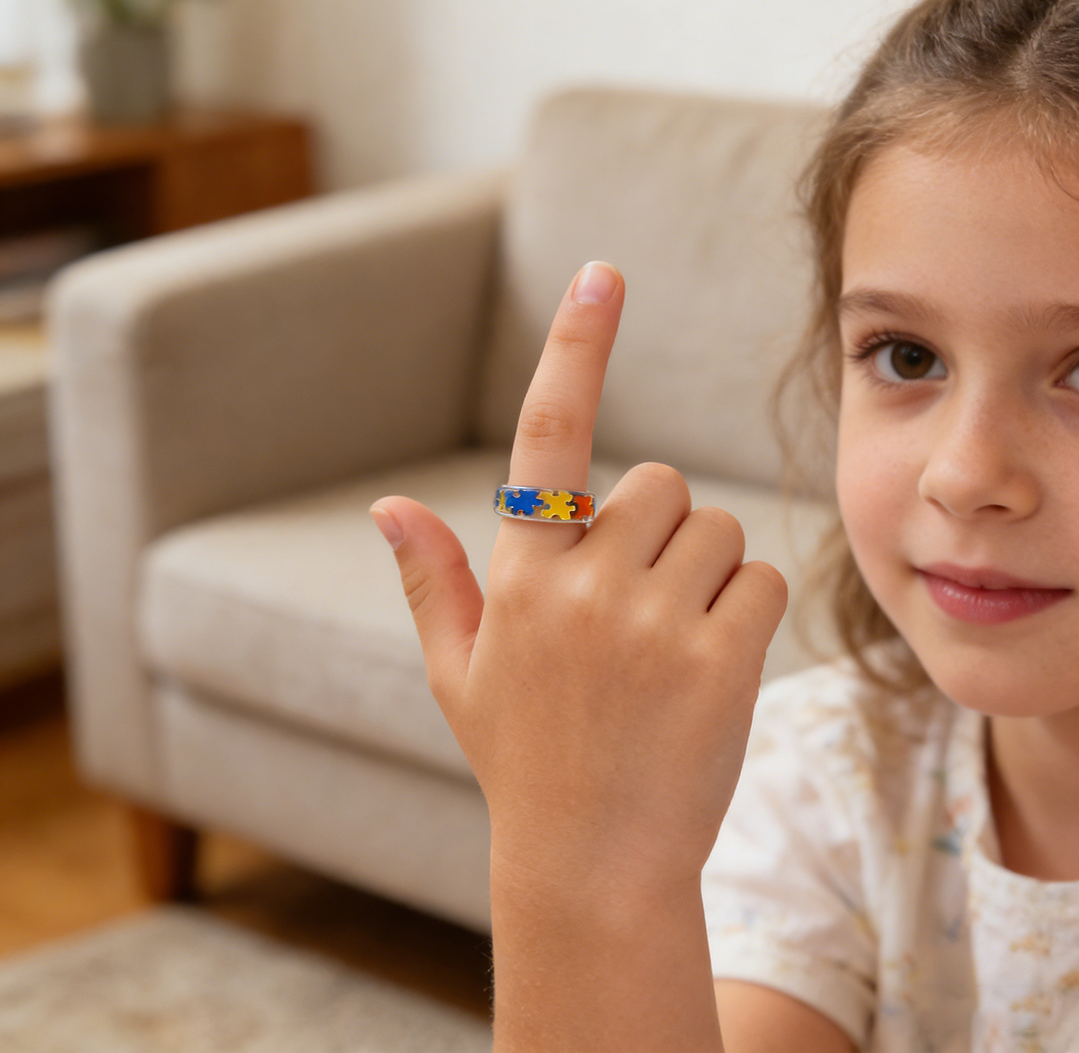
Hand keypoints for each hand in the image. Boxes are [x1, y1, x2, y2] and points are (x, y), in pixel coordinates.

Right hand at [370, 261, 786, 894]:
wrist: (593, 865)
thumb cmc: (525, 760)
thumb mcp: (459, 673)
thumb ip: (432, 579)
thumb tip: (383, 507)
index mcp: (519, 577)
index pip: (547, 435)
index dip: (575, 347)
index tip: (601, 275)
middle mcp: (582, 587)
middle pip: (661, 485)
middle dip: (659, 530)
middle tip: (639, 605)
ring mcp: (651, 623)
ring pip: (714, 529)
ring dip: (704, 571)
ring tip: (671, 646)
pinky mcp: (718, 662)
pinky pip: (758, 581)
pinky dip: (746, 611)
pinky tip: (713, 668)